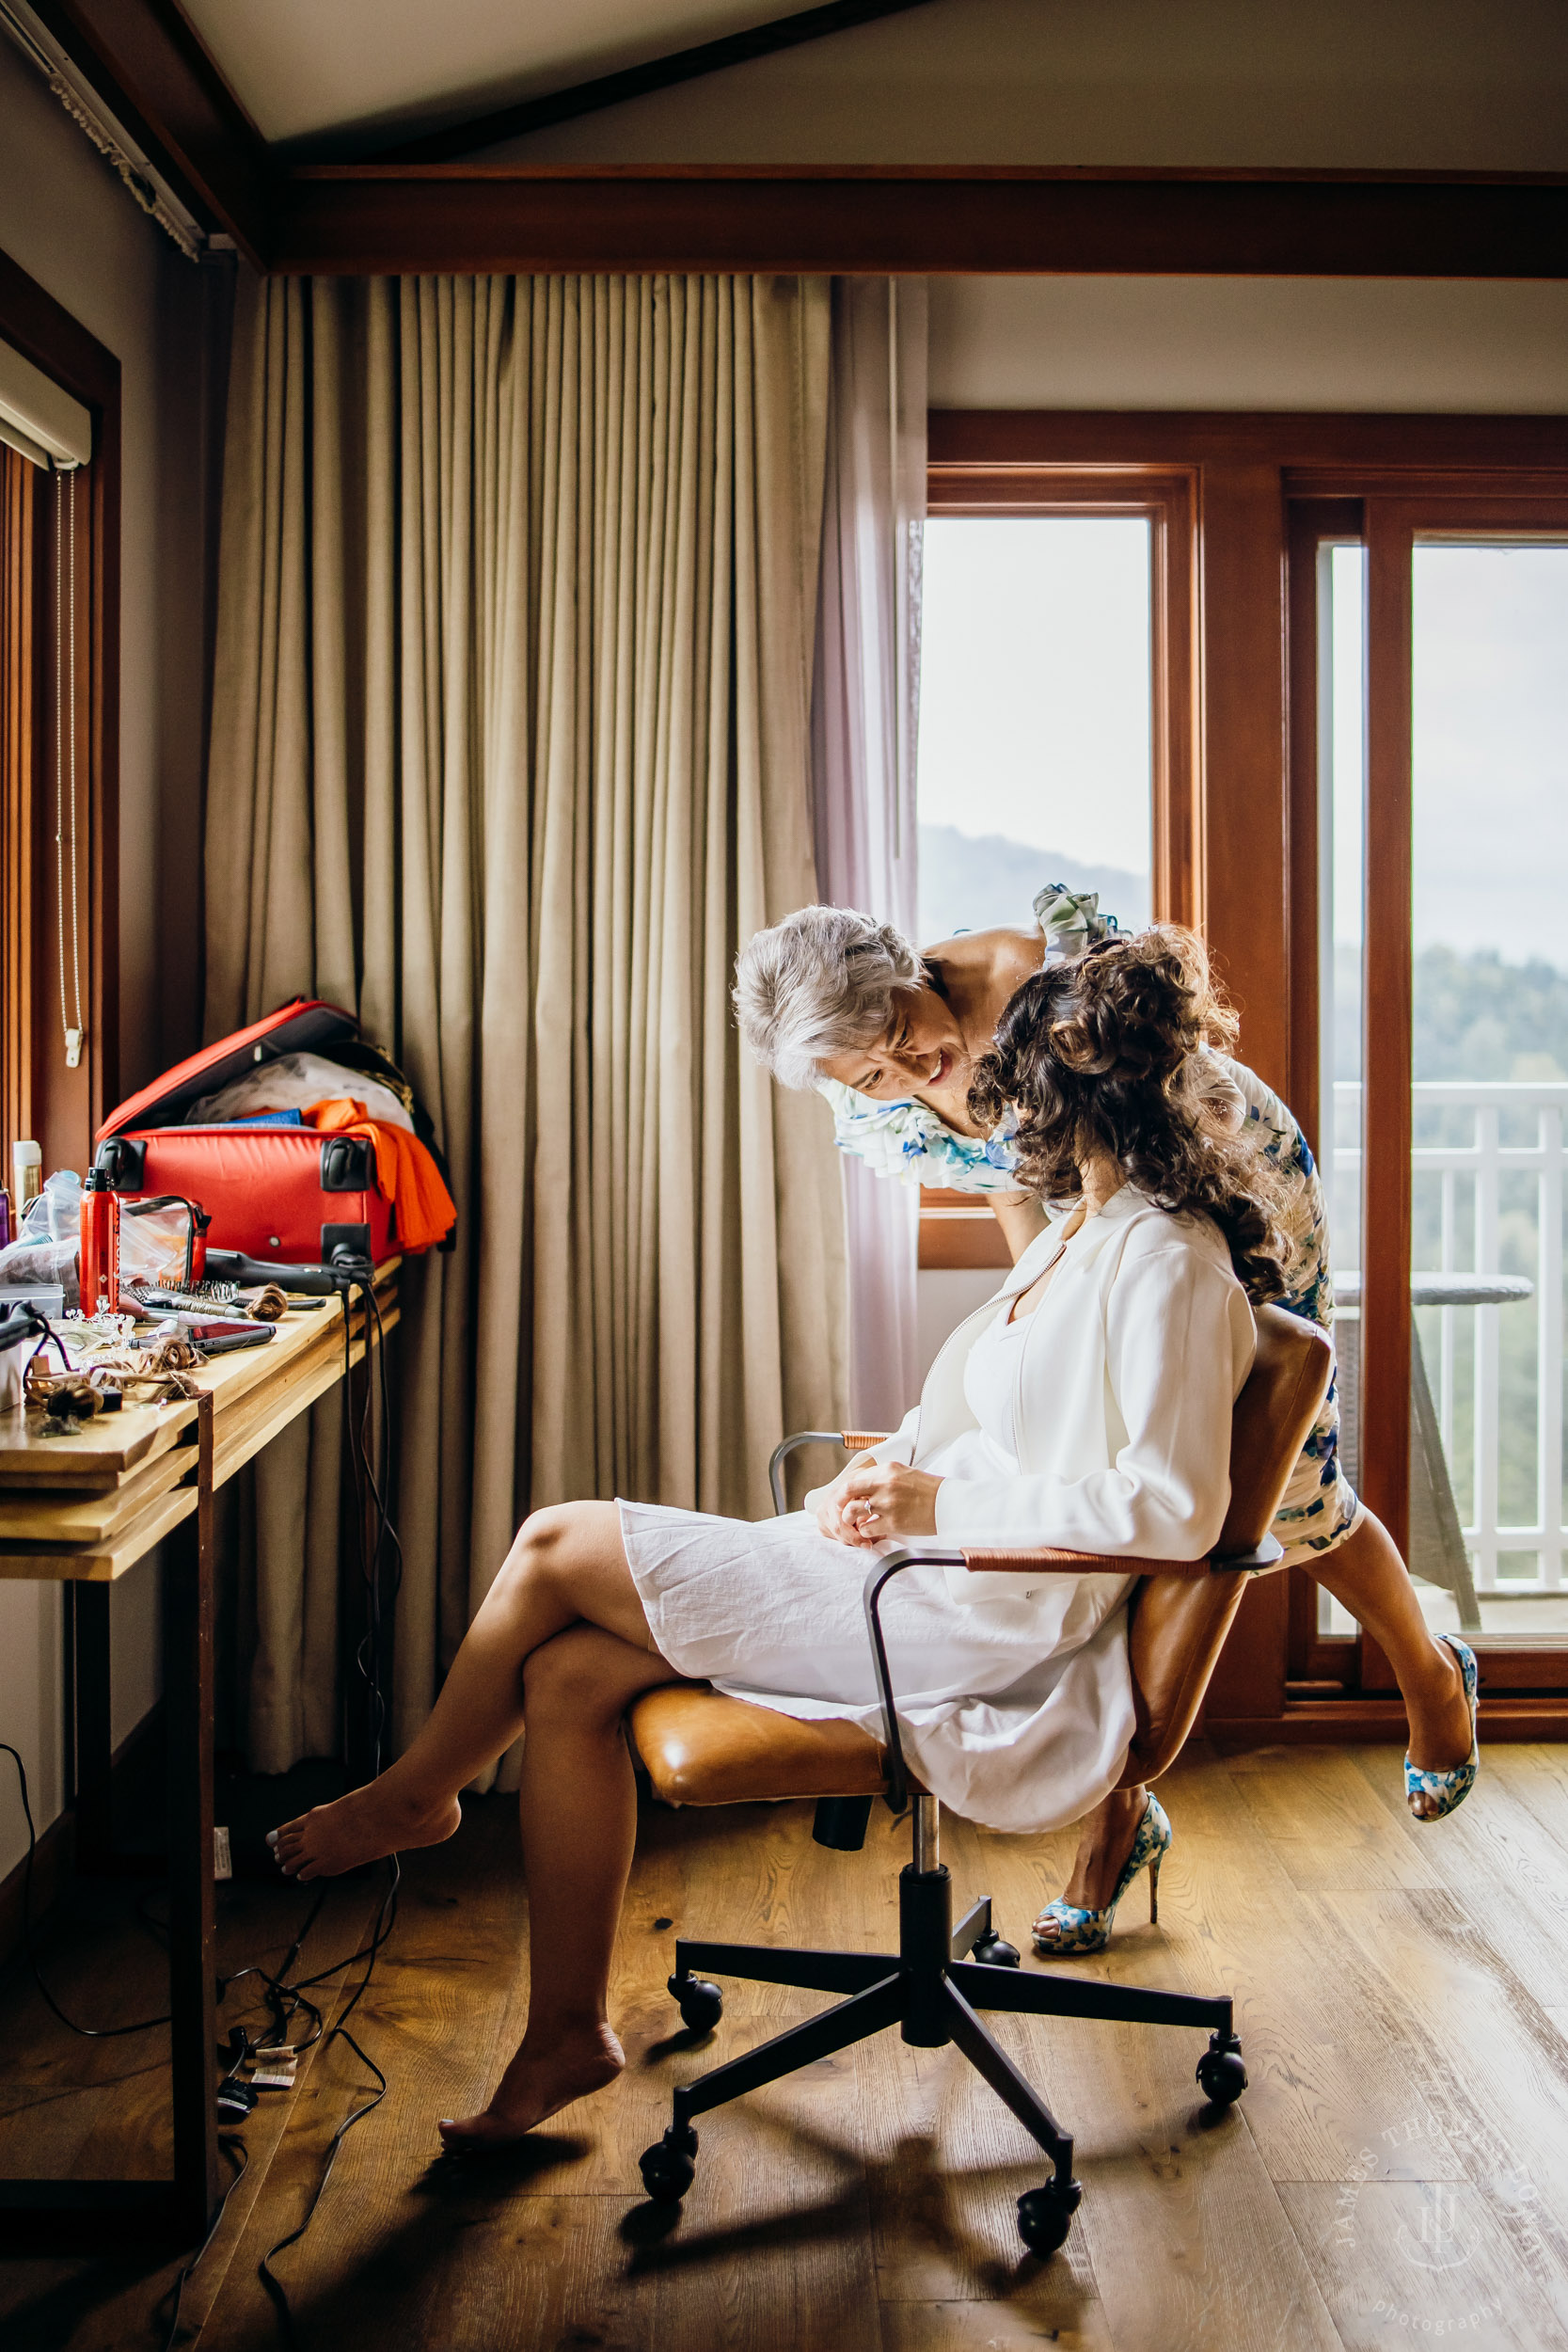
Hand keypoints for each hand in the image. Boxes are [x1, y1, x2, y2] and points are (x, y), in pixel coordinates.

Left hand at [823, 1460, 943, 1547]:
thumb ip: (884, 1477)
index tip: (845, 1497)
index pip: (856, 1478)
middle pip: (848, 1491)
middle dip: (840, 1501)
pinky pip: (866, 1528)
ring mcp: (888, 1504)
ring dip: (850, 1519)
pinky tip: (871, 1531)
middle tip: (841, 1510)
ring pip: (853, 1511)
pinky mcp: (893, 1522)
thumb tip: (864, 1485)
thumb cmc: (928, 1490)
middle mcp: (885, 1484)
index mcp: (888, 1470)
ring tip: (856, 1523)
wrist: (947, 1504)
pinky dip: (865, 1531)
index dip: (847, 1490)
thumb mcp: (905, 1473)